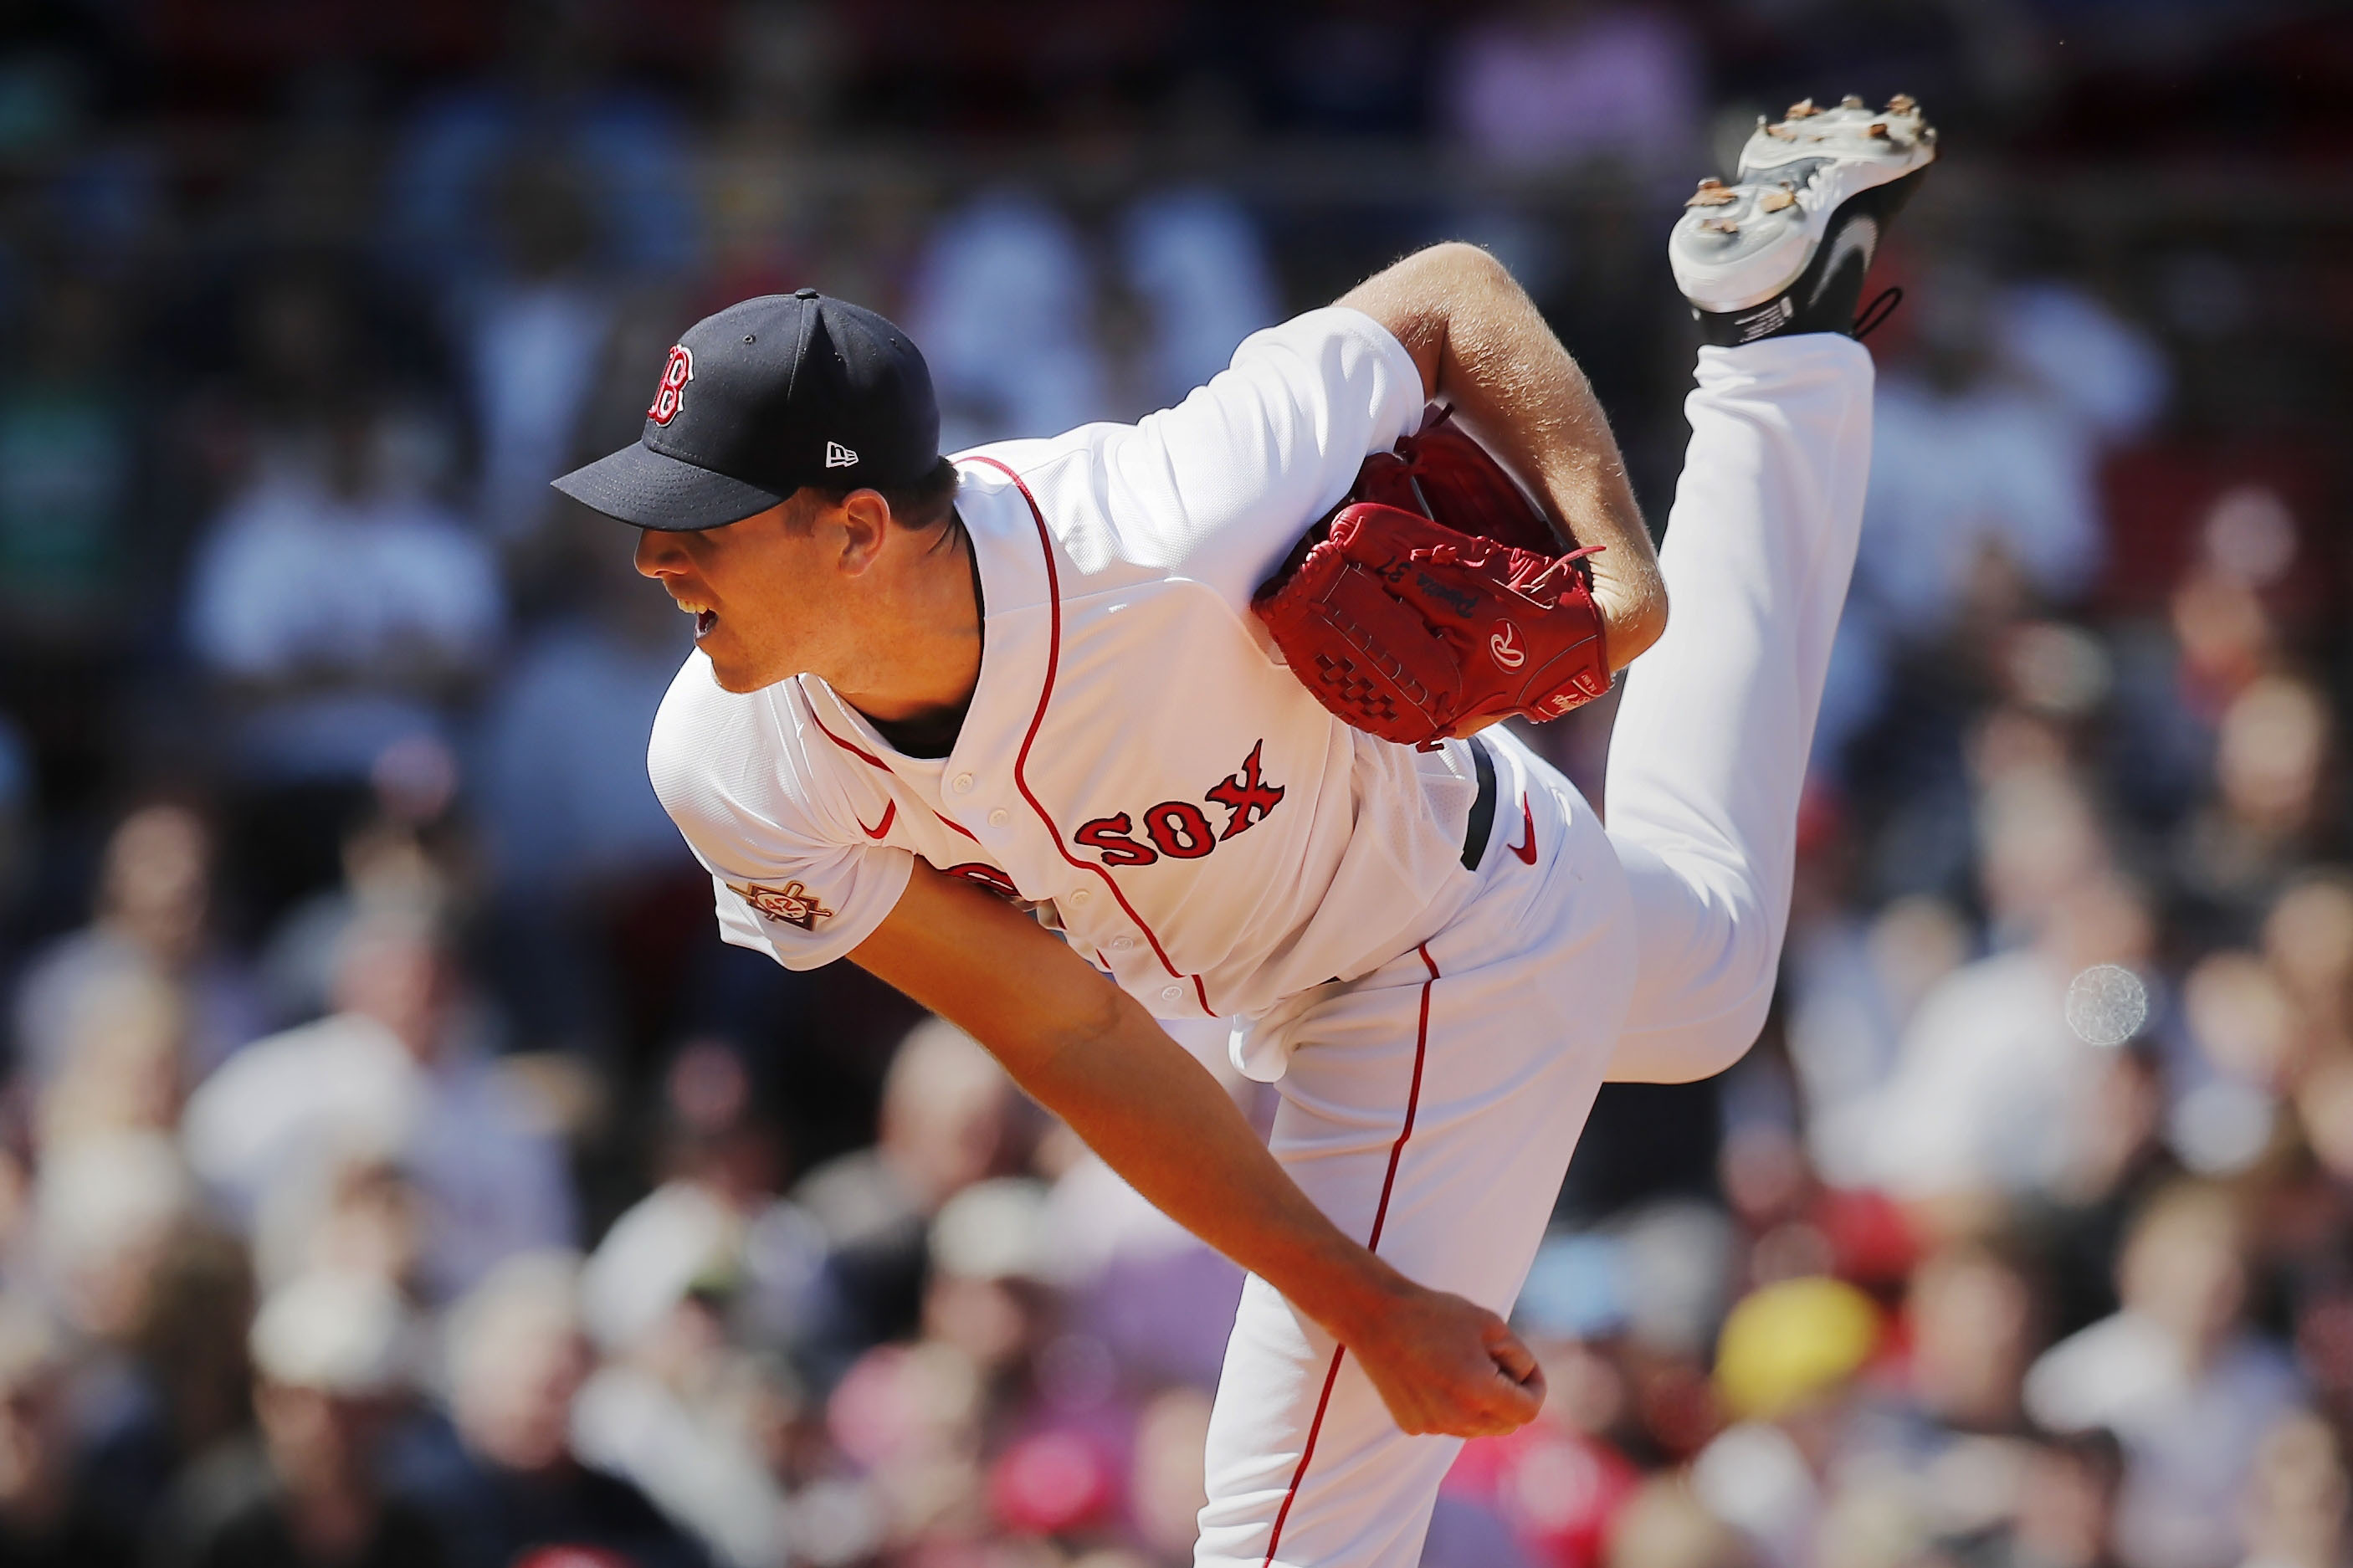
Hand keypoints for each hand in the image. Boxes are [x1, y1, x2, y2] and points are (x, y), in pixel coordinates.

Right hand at [1340, 1279, 1545, 1437]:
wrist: (1375, 1317)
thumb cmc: (1434, 1314)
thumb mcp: (1490, 1323)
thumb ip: (1519, 1356)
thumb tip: (1525, 1380)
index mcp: (1480, 1393)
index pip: (1529, 1411)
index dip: (1535, 1387)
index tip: (1525, 1368)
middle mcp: (1458, 1418)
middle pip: (1506, 1425)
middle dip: (1511, 1398)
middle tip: (1496, 1362)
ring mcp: (1433, 1426)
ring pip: (1477, 1427)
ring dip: (1482, 1404)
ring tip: (1464, 1365)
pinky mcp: (1412, 1426)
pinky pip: (1449, 1424)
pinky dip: (1454, 1407)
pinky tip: (1437, 1375)